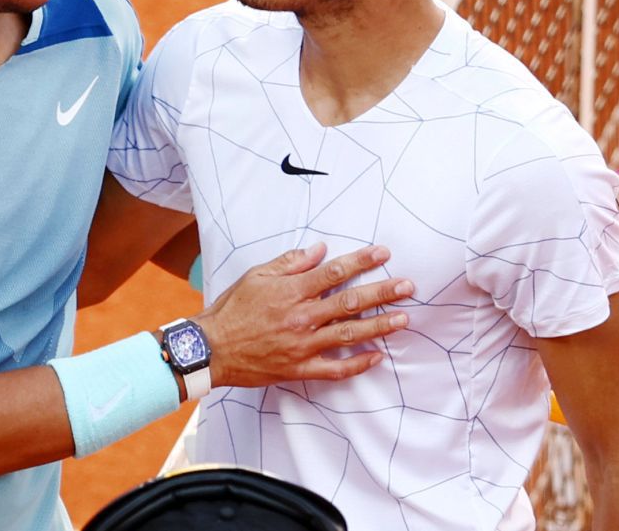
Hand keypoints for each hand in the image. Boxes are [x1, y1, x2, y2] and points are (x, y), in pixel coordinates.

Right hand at [197, 243, 412, 387]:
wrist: (211, 349)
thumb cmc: (232, 310)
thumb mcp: (256, 276)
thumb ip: (289, 263)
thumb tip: (319, 250)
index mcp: (291, 291)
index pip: (334, 272)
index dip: (362, 261)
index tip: (384, 254)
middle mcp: (302, 317)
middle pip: (350, 303)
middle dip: (382, 292)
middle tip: (408, 286)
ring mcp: (303, 345)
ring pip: (349, 335)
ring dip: (379, 326)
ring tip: (403, 319)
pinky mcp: (299, 368)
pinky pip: (334, 369)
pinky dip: (357, 364)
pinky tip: (377, 357)